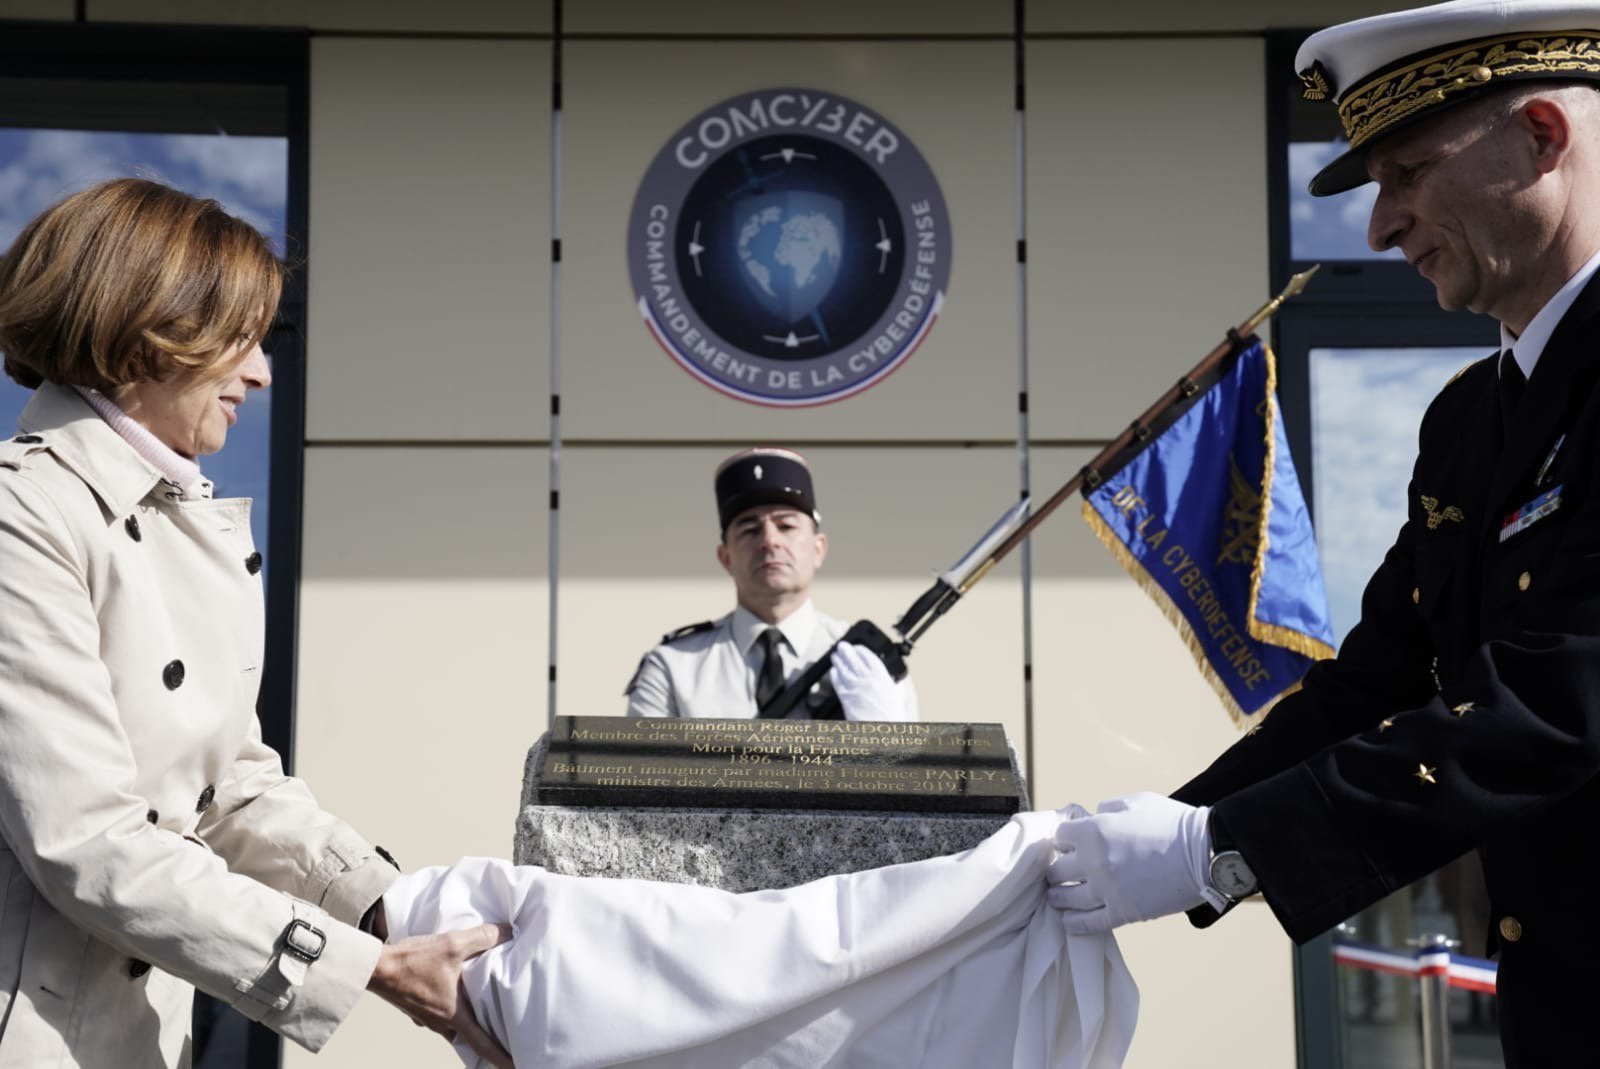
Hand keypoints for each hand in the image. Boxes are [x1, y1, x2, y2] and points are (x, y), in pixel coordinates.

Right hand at [368, 922, 514, 1067]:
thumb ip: (483, 937)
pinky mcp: (416, 1009)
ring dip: (466, 1022)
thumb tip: (507, 931)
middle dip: (485, 1038)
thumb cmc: (412, 961)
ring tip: (482, 1011)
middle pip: (468, 1037)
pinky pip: (438, 1015)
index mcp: (454, 1015)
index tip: (515, 1066)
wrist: (376, 967)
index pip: (482, 1043)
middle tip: (504, 1034)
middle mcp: (440, 1022)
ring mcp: (426, 1018)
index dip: (500, 1057)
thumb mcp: (453, 944)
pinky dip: (450, 1009)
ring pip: (453, 1026)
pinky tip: (454, 993)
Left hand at [830, 642, 907, 720]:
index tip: (857, 646)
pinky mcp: (846, 697)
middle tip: (842, 646)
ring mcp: (855, 687)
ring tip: (835, 655)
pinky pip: (838, 682)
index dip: (861, 649)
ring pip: (844, 669)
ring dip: (838, 660)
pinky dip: (834, 675)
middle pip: (853, 659)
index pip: (869, 656)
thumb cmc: (891, 716)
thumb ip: (894, 685)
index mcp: (882, 676)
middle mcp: (867, 679)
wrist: (881, 728)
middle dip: (846, 651)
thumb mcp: (897, 696)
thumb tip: (895, 682)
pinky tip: (833, 672)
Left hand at [1046, 792, 1218, 934]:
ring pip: (1065, 899)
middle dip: (1057, 870)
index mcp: (1093, 831)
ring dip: (1059, 897)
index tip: (1069, 844)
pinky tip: (1068, 921)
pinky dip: (1074, 924)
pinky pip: (1088, 924)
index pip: (1059, 837)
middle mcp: (1092, 862)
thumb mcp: (1135, 801)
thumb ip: (1108, 808)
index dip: (1065, 840)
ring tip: (1058, 897)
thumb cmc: (1172, 822)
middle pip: (1056, 871)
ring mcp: (1105, 891)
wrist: (1203, 854)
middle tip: (1062, 873)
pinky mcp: (1122, 913)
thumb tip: (1096, 816)